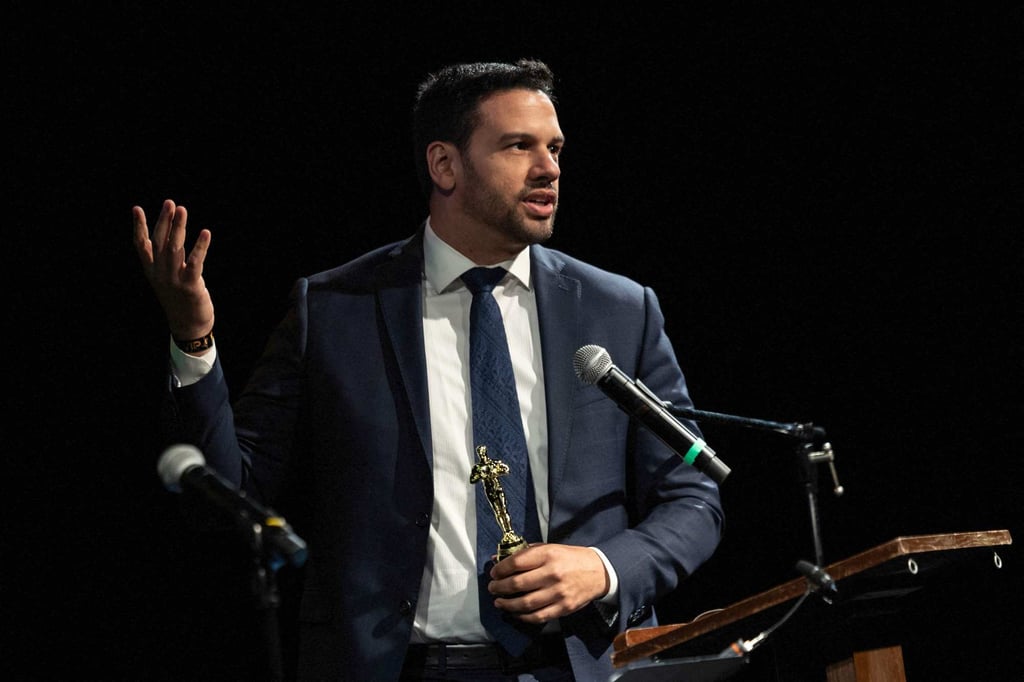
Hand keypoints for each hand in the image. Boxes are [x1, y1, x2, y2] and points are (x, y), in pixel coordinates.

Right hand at [133, 199, 214, 341]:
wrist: (188, 326)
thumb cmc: (180, 300)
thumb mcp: (168, 278)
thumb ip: (167, 260)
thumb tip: (170, 236)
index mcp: (151, 272)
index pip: (141, 245)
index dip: (138, 227)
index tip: (137, 208)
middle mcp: (160, 274)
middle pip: (159, 242)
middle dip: (164, 221)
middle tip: (169, 203)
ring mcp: (174, 280)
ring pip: (174, 248)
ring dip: (178, 228)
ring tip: (182, 210)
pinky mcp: (190, 286)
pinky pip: (195, 262)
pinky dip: (200, 246)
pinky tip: (205, 233)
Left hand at [487, 543, 609, 622]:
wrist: (598, 572)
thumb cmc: (570, 558)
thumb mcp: (550, 548)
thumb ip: (526, 553)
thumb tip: (499, 559)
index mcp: (548, 554)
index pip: (516, 562)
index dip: (500, 569)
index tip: (494, 573)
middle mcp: (552, 573)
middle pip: (517, 584)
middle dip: (500, 587)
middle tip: (493, 588)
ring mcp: (558, 592)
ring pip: (525, 603)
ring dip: (507, 604)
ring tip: (499, 602)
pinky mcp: (563, 607)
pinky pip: (538, 616)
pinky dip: (523, 617)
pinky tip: (515, 613)